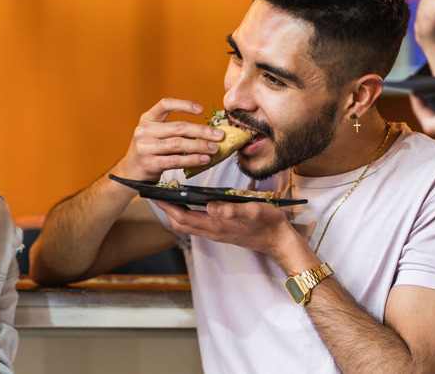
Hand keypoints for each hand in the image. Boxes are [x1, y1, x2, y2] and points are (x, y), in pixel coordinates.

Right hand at [116, 98, 224, 180]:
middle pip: (178, 127)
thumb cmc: (149, 151)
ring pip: (178, 144)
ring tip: (214, 148)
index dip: (183, 105)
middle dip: (202, 130)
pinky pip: (175, 160)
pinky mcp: (150, 163)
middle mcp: (144, 131)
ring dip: (200, 146)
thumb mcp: (155, 135)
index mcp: (147, 119)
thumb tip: (206, 131)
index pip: (165, 105)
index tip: (201, 109)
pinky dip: (192, 159)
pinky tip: (204, 159)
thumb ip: (174, 130)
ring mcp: (145, 147)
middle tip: (219, 135)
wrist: (129, 173)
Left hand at [152, 199, 305, 267]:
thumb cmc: (269, 224)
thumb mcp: (255, 211)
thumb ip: (233, 209)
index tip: (155, 195)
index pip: (183, 217)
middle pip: (180, 223)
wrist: (279, 241)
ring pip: (187, 225)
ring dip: (174, 212)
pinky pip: (196, 224)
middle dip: (166, 209)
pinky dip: (186, 214)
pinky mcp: (221, 232)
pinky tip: (188, 204)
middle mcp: (213, 231)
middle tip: (156, 193)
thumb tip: (210, 206)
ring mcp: (216, 233)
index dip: (167, 207)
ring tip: (167, 196)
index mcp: (217, 225)